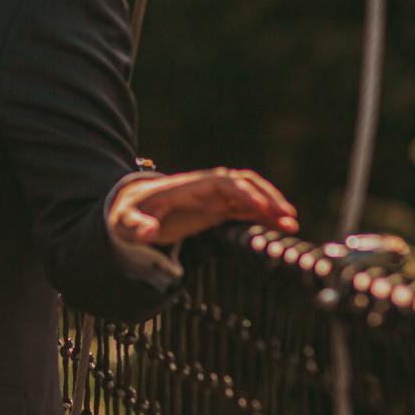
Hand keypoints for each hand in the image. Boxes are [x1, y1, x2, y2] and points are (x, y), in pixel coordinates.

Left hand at [109, 167, 298, 248]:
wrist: (131, 209)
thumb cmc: (128, 213)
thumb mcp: (124, 222)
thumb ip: (135, 226)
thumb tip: (149, 232)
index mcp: (187, 187)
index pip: (221, 183)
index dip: (242, 192)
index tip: (260, 208)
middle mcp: (205, 188)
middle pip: (242, 183)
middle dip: (266, 197)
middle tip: (286, 218)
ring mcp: (213, 197)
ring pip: (250, 193)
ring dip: (271, 204)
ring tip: (290, 224)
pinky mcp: (218, 208)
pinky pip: (247, 207)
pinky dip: (265, 214)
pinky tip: (280, 226)